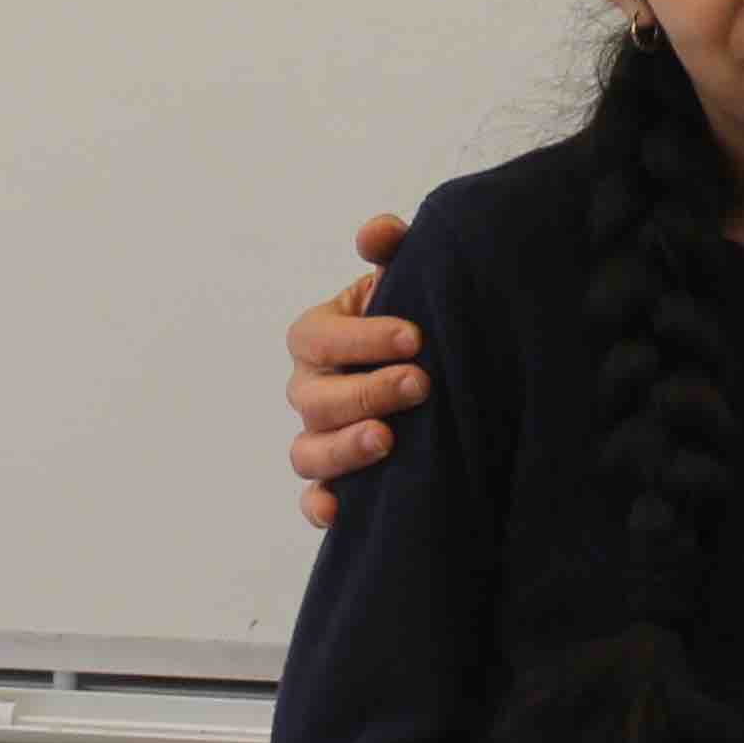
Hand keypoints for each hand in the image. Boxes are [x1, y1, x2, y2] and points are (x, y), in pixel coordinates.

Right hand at [284, 213, 421, 526]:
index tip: (416, 337)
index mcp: (318, 336)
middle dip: (366, 391)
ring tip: (388, 441)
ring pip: (307, 451)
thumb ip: (390, 249)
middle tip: (420, 383)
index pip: (319, 336)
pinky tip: (340, 511)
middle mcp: (309, 388)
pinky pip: (313, 499)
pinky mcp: (335, 480)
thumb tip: (378, 231)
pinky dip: (319, 507)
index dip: (361, 337)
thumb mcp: (405, 280)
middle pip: (314, 398)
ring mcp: (317, 435)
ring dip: (343, 448)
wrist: (436, 368)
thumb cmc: (410, 320)